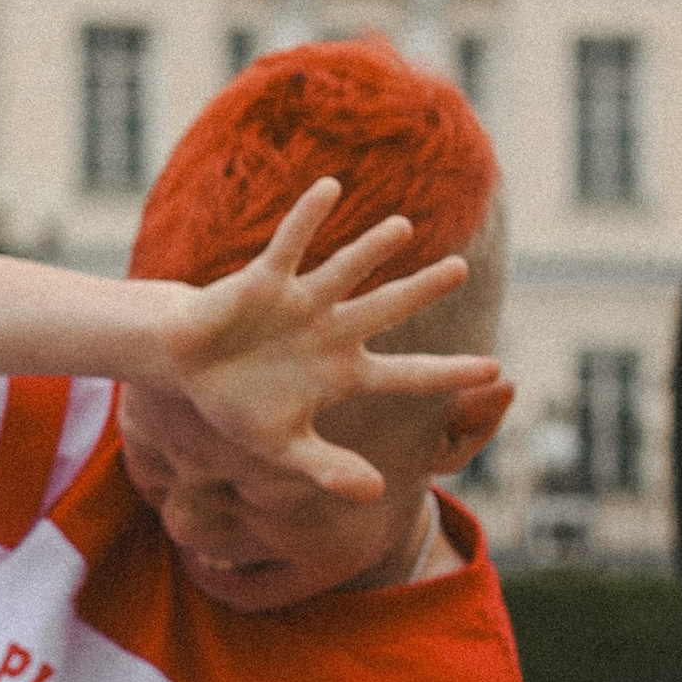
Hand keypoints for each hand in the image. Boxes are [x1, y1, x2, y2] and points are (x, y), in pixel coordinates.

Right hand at [168, 180, 501, 501]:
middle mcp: (331, 331)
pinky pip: (290, 245)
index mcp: (342, 372)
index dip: (449, 372)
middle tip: (460, 269)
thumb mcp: (281, 446)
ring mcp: (301, 303)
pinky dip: (307, 218)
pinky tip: (331, 188)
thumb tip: (378, 493)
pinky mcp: (264, 282)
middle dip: (421, 290)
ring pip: (344, 271)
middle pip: (385, 308)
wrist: (186, 366)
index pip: (407, 373)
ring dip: (370, 249)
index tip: (495, 368)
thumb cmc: (237, 404)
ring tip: (403, 227)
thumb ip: (328, 468)